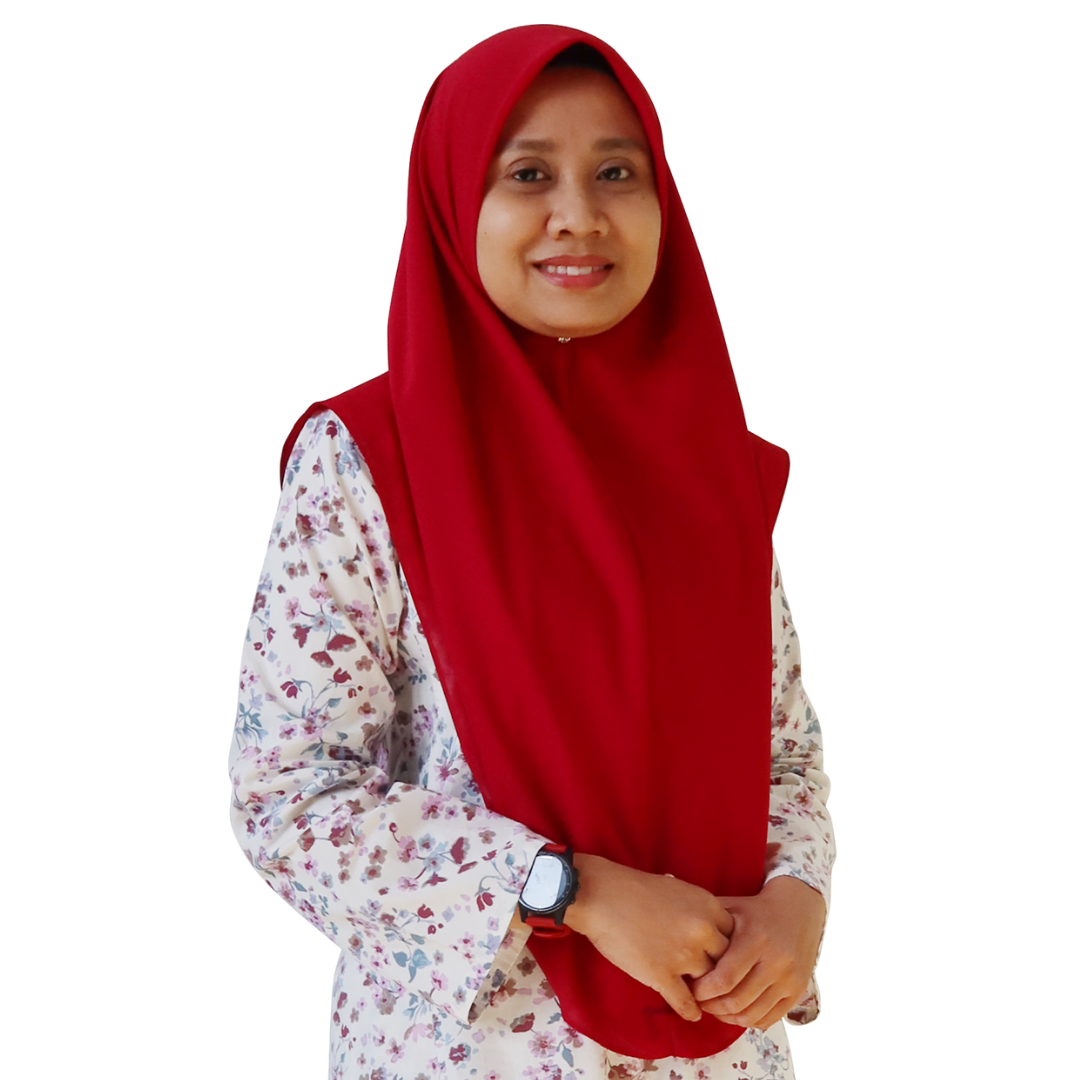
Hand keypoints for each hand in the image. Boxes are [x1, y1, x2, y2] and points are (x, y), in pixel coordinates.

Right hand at [562, 854, 733, 1021]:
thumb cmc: (636, 888)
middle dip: (720, 971)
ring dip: (706, 993)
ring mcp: (684, 955)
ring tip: (705, 1000)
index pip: (736, 936)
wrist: (603, 895)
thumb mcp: (678, 888)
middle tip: (716, 981)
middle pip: (727, 962)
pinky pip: (686, 1002)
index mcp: (708, 907)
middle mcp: (702, 931)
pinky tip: (692, 1014)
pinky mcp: (662, 975)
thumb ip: (699, 908)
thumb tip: (708, 922)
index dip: (729, 948)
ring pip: (709, 984)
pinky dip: (691, 1011)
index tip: (721, 957)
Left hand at [688, 876, 825, 1030]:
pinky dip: (748, 1020)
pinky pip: (769, 1018)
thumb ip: (709, 924)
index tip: (690, 988)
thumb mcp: (731, 908)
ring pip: (752, 1014)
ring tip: (713, 1008)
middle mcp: (776, 961)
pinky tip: (734, 1011)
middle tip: (698, 1002)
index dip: (703, 990)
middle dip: (712, 1006)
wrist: (798, 909)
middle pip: (737, 1000)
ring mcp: (789, 979)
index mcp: (756, 939)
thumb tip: (679, 940)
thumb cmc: (756, 909)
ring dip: (727, 1017)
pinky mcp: (798, 991)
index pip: (725, 978)